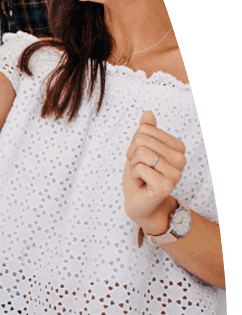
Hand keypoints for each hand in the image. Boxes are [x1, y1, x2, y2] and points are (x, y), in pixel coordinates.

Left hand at [123, 110, 185, 233]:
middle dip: (132, 154)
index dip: (134, 143)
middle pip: (142, 140)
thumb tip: (147, 113)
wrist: (139, 201)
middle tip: (139, 168)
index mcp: (177, 147)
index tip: (140, 158)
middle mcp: (181, 159)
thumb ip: (146, 131)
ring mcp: (175, 173)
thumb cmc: (140, 175)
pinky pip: (140, 168)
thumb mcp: (139, 149)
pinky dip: (134, 176)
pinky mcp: (166, 186)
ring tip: (141, 175)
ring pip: (141, 153)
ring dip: (133, 166)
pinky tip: (142, 184)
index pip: (145, 130)